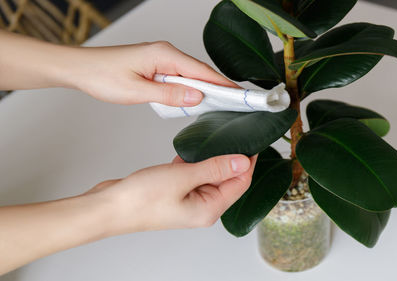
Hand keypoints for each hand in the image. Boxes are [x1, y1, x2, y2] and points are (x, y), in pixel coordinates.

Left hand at [67, 41, 238, 105]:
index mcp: (164, 55)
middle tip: (234, 106)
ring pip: (190, 75)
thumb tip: (196, 97)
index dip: (222, 84)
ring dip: (203, 89)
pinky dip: (189, 88)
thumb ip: (168, 94)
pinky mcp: (156, 66)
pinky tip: (194, 100)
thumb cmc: (102, 76)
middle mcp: (165, 53)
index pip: (201, 71)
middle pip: (200, 72)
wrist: (80, 69)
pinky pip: (179, 77)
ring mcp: (161, 59)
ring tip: (219, 106)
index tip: (239, 96)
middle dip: (217, 88)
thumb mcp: (136, 91)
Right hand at [85, 154, 256, 232]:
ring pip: (210, 175)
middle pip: (228, 180)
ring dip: (213, 159)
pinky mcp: (177, 193)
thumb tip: (242, 162)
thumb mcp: (183, 177)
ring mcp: (189, 200)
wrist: (109, 207)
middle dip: (233, 158)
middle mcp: (202, 207)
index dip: (248, 162)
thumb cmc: (140, 200)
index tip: (252, 141)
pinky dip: (196, 162)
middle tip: (236, 135)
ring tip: (217, 138)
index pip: (240, 183)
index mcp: (209, 209)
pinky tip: (192, 151)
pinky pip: (194, 175)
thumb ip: (214, 168)